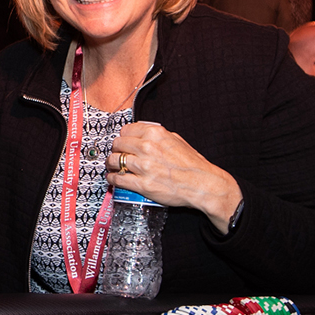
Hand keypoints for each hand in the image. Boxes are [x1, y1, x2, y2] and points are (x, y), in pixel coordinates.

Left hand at [106, 122, 242, 233]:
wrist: (203, 184)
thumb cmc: (193, 164)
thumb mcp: (176, 140)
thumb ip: (157, 135)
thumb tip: (142, 133)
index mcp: (155, 134)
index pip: (126, 130)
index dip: (123, 138)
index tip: (123, 143)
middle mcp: (147, 147)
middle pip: (117, 144)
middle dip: (116, 150)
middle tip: (118, 155)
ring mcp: (143, 166)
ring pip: (114, 161)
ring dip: (111, 164)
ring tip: (113, 167)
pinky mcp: (142, 184)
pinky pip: (118, 179)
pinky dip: (113, 179)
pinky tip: (114, 178)